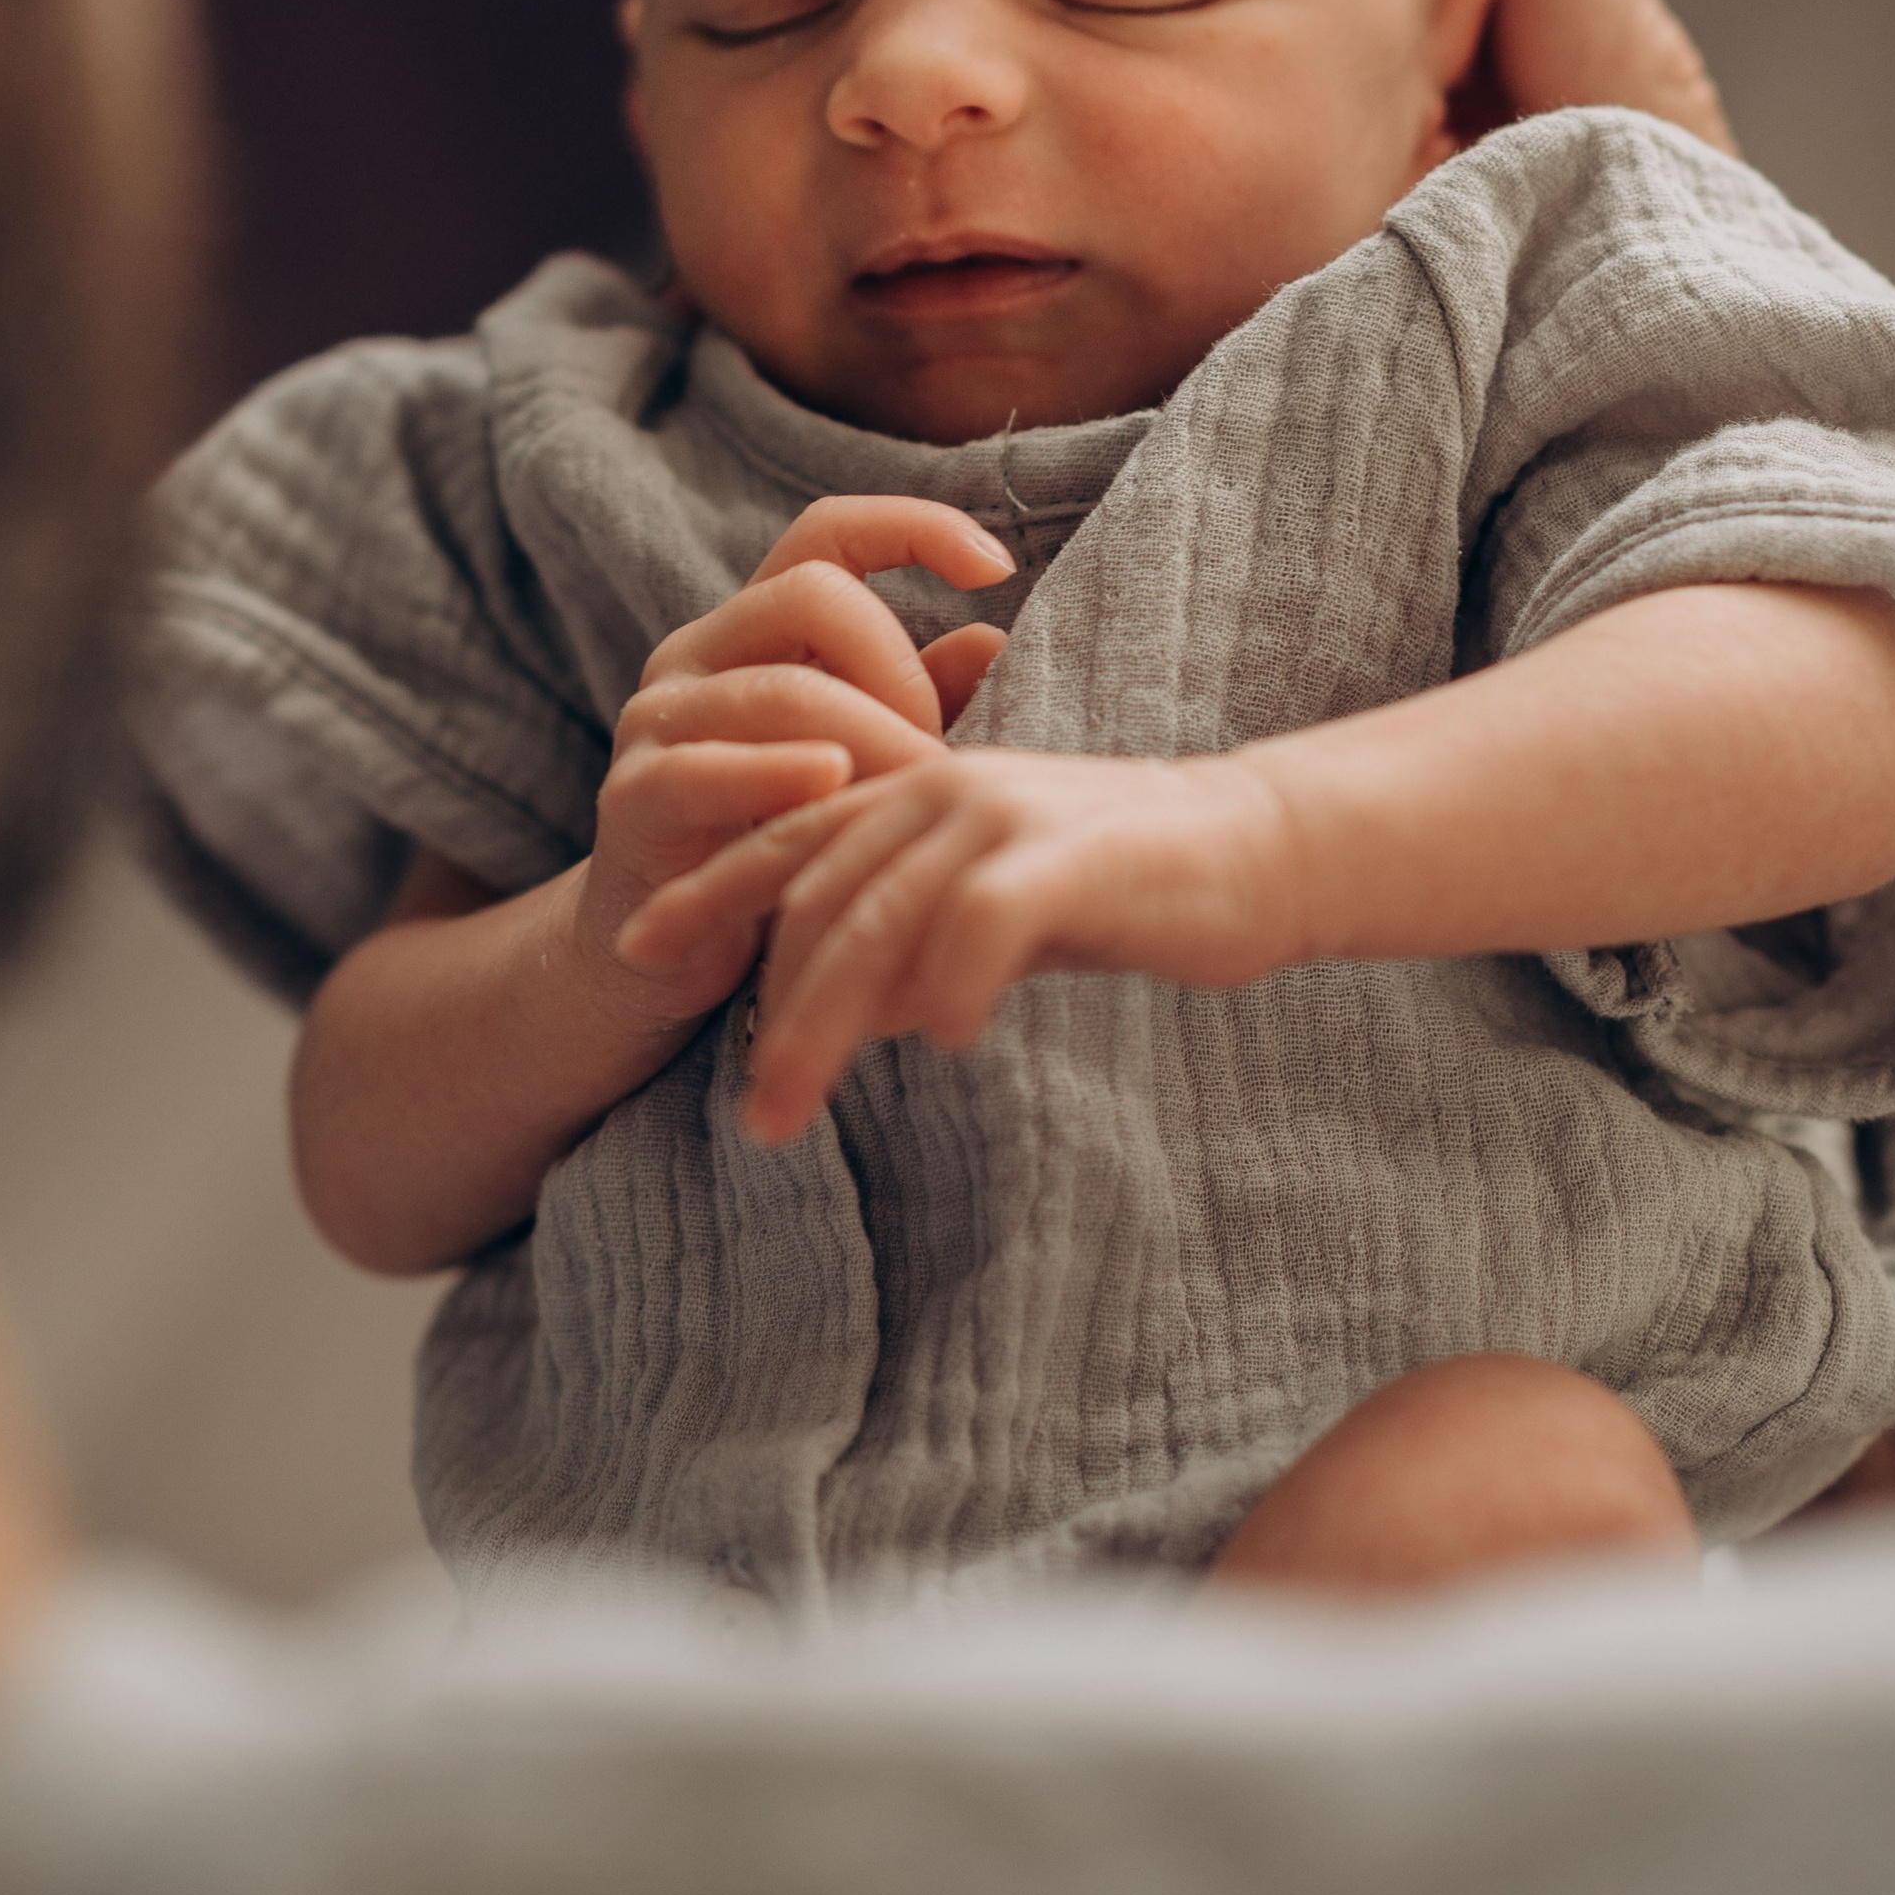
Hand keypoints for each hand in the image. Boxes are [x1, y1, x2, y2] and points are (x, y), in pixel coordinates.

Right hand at [574, 499, 1013, 1019]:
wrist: (659, 955)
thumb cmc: (777, 845)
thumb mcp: (861, 766)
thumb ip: (919, 704)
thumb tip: (994, 642)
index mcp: (752, 629)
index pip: (827, 531)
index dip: (912, 527)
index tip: (998, 567)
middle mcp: (696, 653)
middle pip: (810, 593)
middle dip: (900, 668)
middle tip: (940, 755)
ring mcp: (656, 720)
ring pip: (778, 688)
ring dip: (873, 739)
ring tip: (923, 795)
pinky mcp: (634, 796)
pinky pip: (706, 769)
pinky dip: (777, 775)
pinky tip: (834, 786)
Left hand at [620, 740, 1291, 1138]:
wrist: (1259, 848)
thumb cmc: (1121, 888)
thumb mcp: (993, 908)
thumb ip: (915, 939)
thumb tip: (856, 1012)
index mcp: (912, 787)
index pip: (785, 845)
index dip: (707, 896)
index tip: (635, 954)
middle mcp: (937, 787)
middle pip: (814, 900)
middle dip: (767, 1007)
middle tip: (749, 1107)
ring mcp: (997, 815)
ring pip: (873, 921)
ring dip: (822, 1022)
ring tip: (787, 1105)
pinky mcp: (1061, 853)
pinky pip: (975, 925)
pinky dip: (947, 985)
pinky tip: (947, 1042)